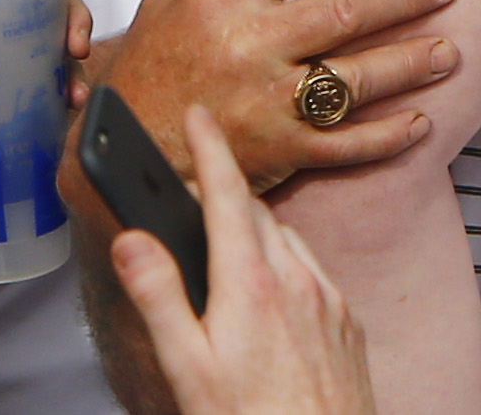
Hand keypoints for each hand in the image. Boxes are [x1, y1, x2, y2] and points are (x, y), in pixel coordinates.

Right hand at [94, 0, 462, 189]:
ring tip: (449, 49)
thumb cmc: (145, 74)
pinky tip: (420, 122)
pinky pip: (345, 145)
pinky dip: (387, 136)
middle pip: (344, 10)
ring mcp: (268, 102)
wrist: (123, 157)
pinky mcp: (280, 152)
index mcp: (222, 1)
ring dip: (409, 63)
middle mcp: (251, 46)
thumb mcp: (162, 0)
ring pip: (355, 78)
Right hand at [107, 104, 376, 414]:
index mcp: (250, 283)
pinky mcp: (347, 320)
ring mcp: (328, 298)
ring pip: (287, 239)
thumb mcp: (187, 365)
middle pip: (256, 212)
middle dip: (225, 194)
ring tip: (226, 250)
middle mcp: (297, 279)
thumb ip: (159, 296)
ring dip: (255, 230)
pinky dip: (287, 264)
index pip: (227, 194)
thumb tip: (133, 240)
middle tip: (194, 195)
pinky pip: (314, 271)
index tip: (200, 116)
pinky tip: (271, 295)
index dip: (211, 148)